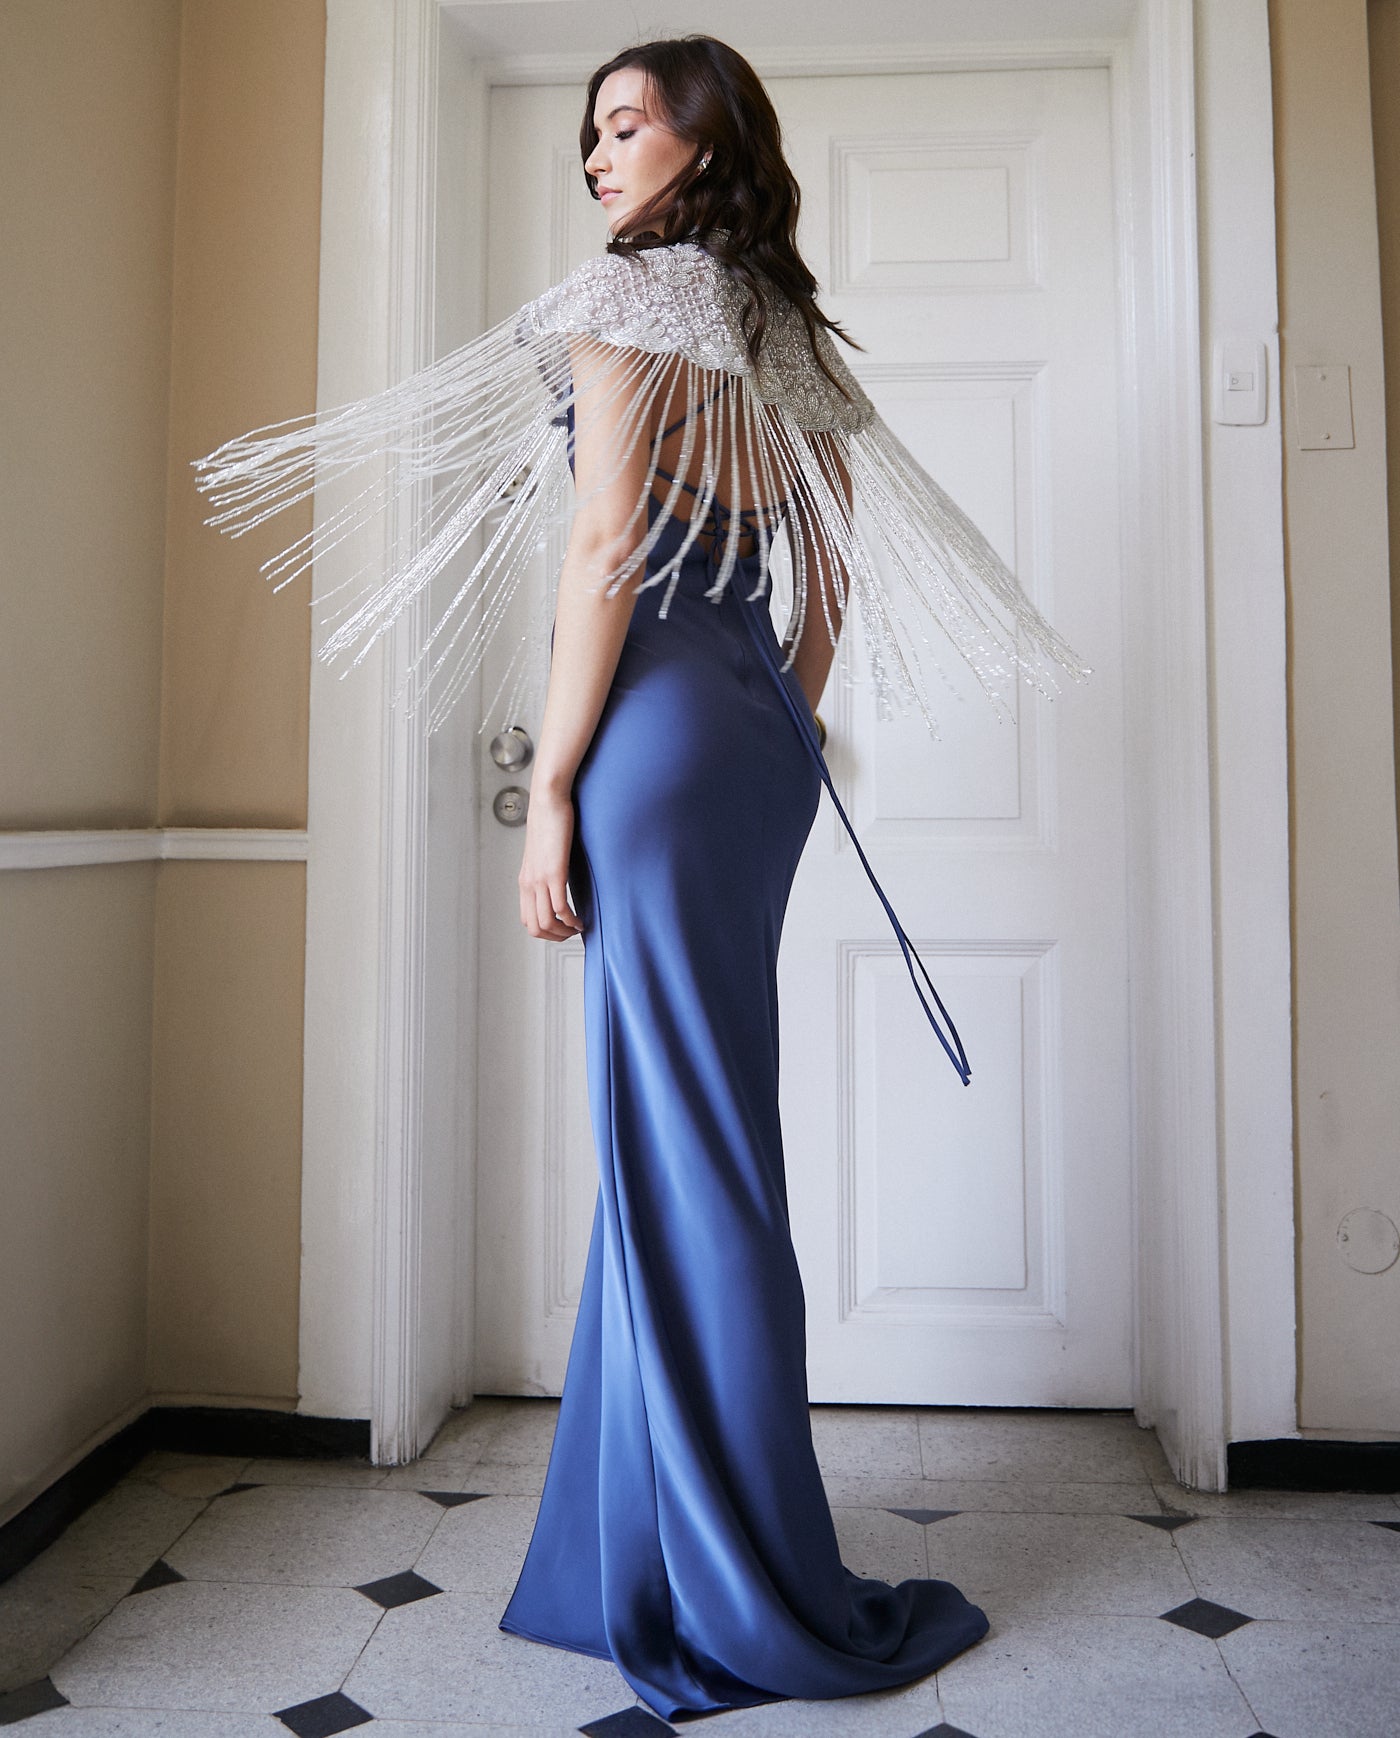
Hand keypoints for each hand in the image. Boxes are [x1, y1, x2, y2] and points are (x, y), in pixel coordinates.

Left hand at [518, 786, 582, 940]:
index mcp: (525, 881)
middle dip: (555, 938)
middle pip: (534, 927)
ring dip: (564, 932)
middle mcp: (528, 883)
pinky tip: (580, 919)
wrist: (547, 801)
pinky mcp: (554, 873)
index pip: (527, 920)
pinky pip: (561, 908)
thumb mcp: (544, 852)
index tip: (563, 929)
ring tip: (578, 928)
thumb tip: (559, 878)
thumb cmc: (549, 821)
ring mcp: (540, 880)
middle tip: (572, 933)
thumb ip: (547, 869)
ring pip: (546, 923)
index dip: (546, 932)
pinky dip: (572, 920)